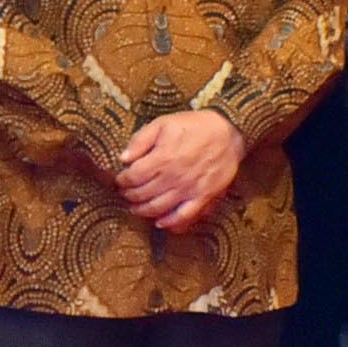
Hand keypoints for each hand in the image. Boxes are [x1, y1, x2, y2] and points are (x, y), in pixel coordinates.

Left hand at [114, 109, 246, 231]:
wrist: (228, 132)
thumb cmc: (193, 126)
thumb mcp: (163, 123)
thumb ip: (141, 140)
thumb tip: (123, 158)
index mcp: (162, 158)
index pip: (133, 177)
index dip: (122, 181)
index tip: (119, 180)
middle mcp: (174, 177)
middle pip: (143, 194)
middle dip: (129, 196)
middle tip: (125, 194)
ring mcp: (189, 189)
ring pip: (159, 208)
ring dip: (143, 211)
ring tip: (135, 208)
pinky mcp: (203, 197)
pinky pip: (184, 216)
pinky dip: (170, 223)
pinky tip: (160, 223)